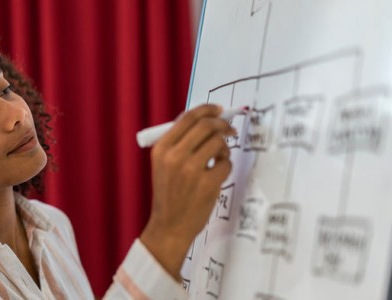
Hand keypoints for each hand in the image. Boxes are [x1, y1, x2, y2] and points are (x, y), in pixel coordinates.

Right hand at [140, 104, 234, 279]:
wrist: (169, 226)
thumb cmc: (170, 194)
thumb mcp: (163, 165)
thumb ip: (179, 143)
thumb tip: (206, 120)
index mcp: (161, 149)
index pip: (187, 118)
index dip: (207, 109)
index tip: (219, 109)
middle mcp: (174, 156)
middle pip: (206, 126)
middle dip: (222, 124)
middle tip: (229, 128)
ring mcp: (191, 170)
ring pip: (219, 143)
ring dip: (224, 147)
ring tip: (220, 157)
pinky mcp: (207, 184)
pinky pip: (226, 163)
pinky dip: (225, 165)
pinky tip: (217, 174)